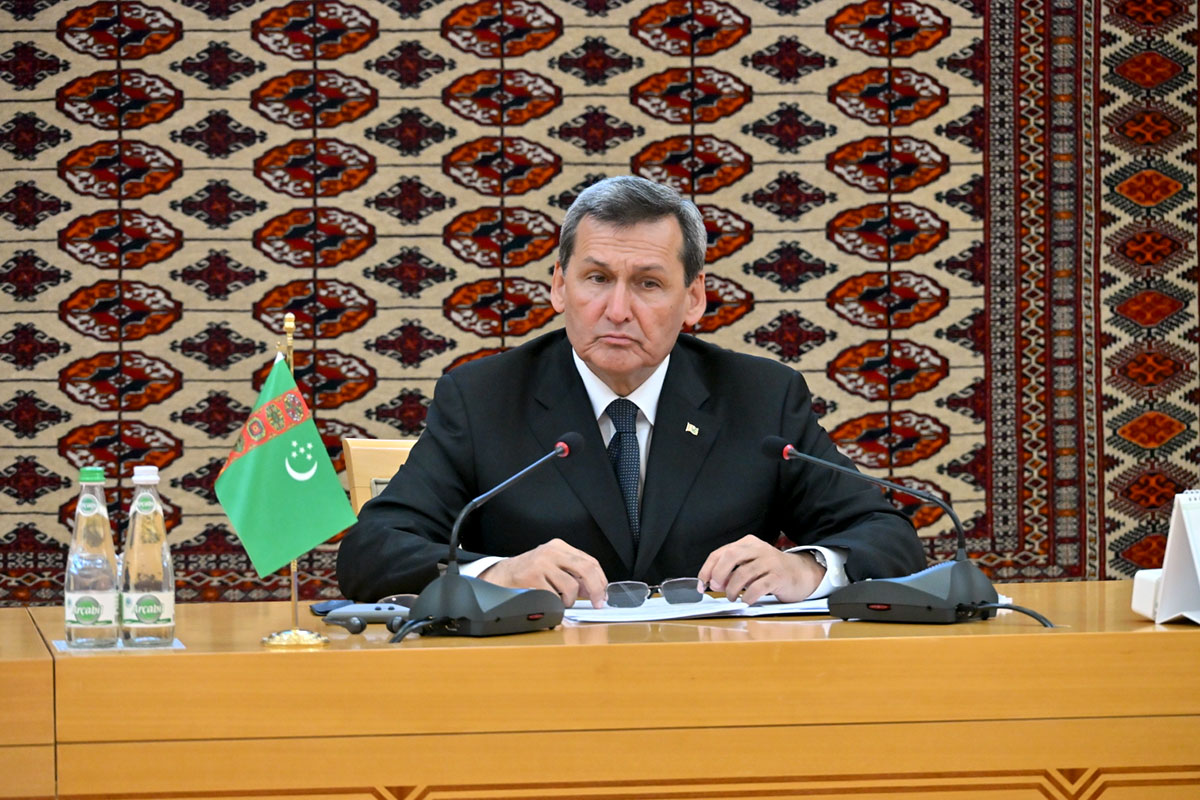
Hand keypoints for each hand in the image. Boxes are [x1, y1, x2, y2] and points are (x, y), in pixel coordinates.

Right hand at [479, 538, 608, 607]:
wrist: (501, 576)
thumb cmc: (530, 573)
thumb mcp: (553, 566)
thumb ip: (574, 574)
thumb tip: (595, 590)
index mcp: (559, 547)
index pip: (590, 561)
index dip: (600, 581)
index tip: (602, 595)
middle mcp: (551, 552)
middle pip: (586, 569)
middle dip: (596, 590)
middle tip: (597, 603)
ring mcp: (541, 564)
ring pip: (571, 586)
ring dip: (570, 600)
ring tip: (560, 600)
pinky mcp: (531, 578)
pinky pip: (554, 596)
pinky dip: (555, 603)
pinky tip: (548, 599)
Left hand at [698, 535, 825, 604]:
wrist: (800, 573)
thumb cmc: (769, 570)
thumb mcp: (749, 564)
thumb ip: (731, 570)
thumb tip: (712, 582)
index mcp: (747, 543)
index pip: (720, 552)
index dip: (707, 569)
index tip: (702, 584)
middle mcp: (758, 549)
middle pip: (730, 557)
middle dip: (718, 574)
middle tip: (717, 588)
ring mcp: (770, 562)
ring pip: (743, 574)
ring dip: (732, 589)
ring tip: (732, 597)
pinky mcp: (779, 576)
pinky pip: (757, 587)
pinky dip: (747, 596)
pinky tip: (746, 600)